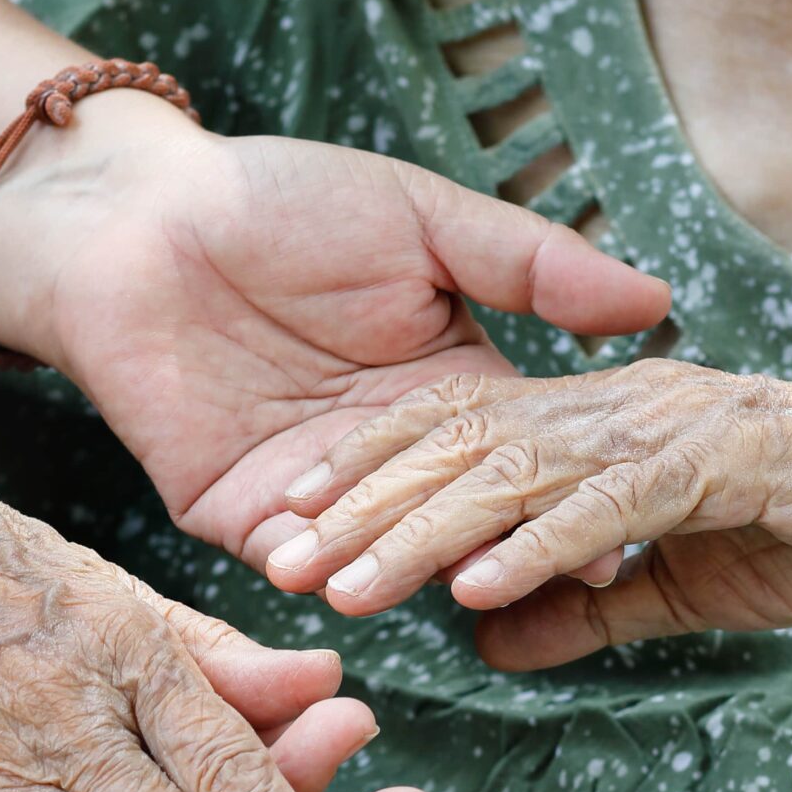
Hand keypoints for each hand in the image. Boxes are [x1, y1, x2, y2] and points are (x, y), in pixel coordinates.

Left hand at [0, 113, 672, 564]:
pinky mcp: (237, 512)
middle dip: (510, 549)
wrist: (135, 220)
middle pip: (457, 516)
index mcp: (446, 383)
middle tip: (574, 583)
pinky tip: (350, 586)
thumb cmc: (278, 199)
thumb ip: (530, 265)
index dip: (569, 491)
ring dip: (413, 570)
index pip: (521, 454)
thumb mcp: (422, 220)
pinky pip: (285, 556)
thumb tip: (655, 297)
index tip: (626, 533)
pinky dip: (318, 572)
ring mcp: (314, 490)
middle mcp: (388, 450)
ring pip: (376, 548)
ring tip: (463, 592)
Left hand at [256, 363, 791, 669]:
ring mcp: (665, 427)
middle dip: (365, 512)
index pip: (458, 438)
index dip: (373, 480)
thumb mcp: (682, 580)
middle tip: (282, 571)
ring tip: (349, 586)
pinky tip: (477, 583)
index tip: (301, 534)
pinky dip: (542, 540)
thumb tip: (492, 646)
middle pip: (459, 450)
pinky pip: (611, 500)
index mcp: (601, 424)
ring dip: (423, 531)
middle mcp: (616, 409)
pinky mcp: (722, 458)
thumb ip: (585, 607)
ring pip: (514, 471)